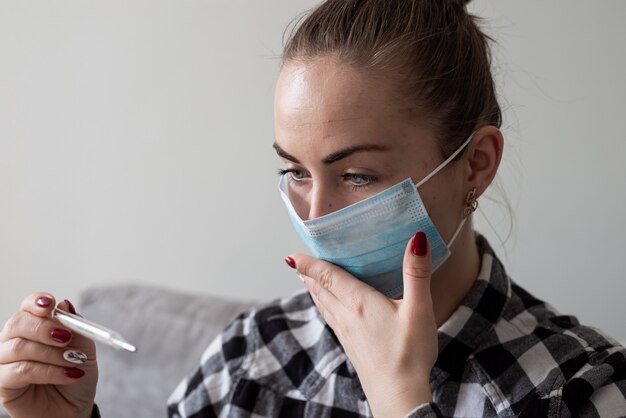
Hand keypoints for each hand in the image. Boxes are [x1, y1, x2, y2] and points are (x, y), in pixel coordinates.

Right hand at [0, 293, 97, 417]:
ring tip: (73, 361)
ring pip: (19, 347)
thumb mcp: (85, 348)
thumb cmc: (77, 374)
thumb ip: (75, 327)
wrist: (76, 407)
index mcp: (35, 326)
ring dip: (52, 354)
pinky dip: (48, 371)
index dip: (36, 301)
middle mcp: (15, 340)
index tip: (50, 304)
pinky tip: (69, 374)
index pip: (28, 306)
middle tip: (66, 338)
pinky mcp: (3, 383)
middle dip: (43, 328)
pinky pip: (20, 370)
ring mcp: (6, 362)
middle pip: (17, 323)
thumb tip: (64, 304)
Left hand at [287, 231, 437, 417]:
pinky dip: (324, 306)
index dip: (309, 263)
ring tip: (306, 280)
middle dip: (308, 274)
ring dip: (313, 290)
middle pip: (320, 289)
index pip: (327, 276)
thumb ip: (416, 274)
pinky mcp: (351, 346)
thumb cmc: (409, 354)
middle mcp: (346, 316)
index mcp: (358, 303)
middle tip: (297, 261)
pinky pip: (331, 319)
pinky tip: (330, 310)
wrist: (399, 396)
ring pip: (323, 305)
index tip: (292, 254)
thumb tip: (416, 240)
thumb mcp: (418, 309)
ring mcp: (346, 333)